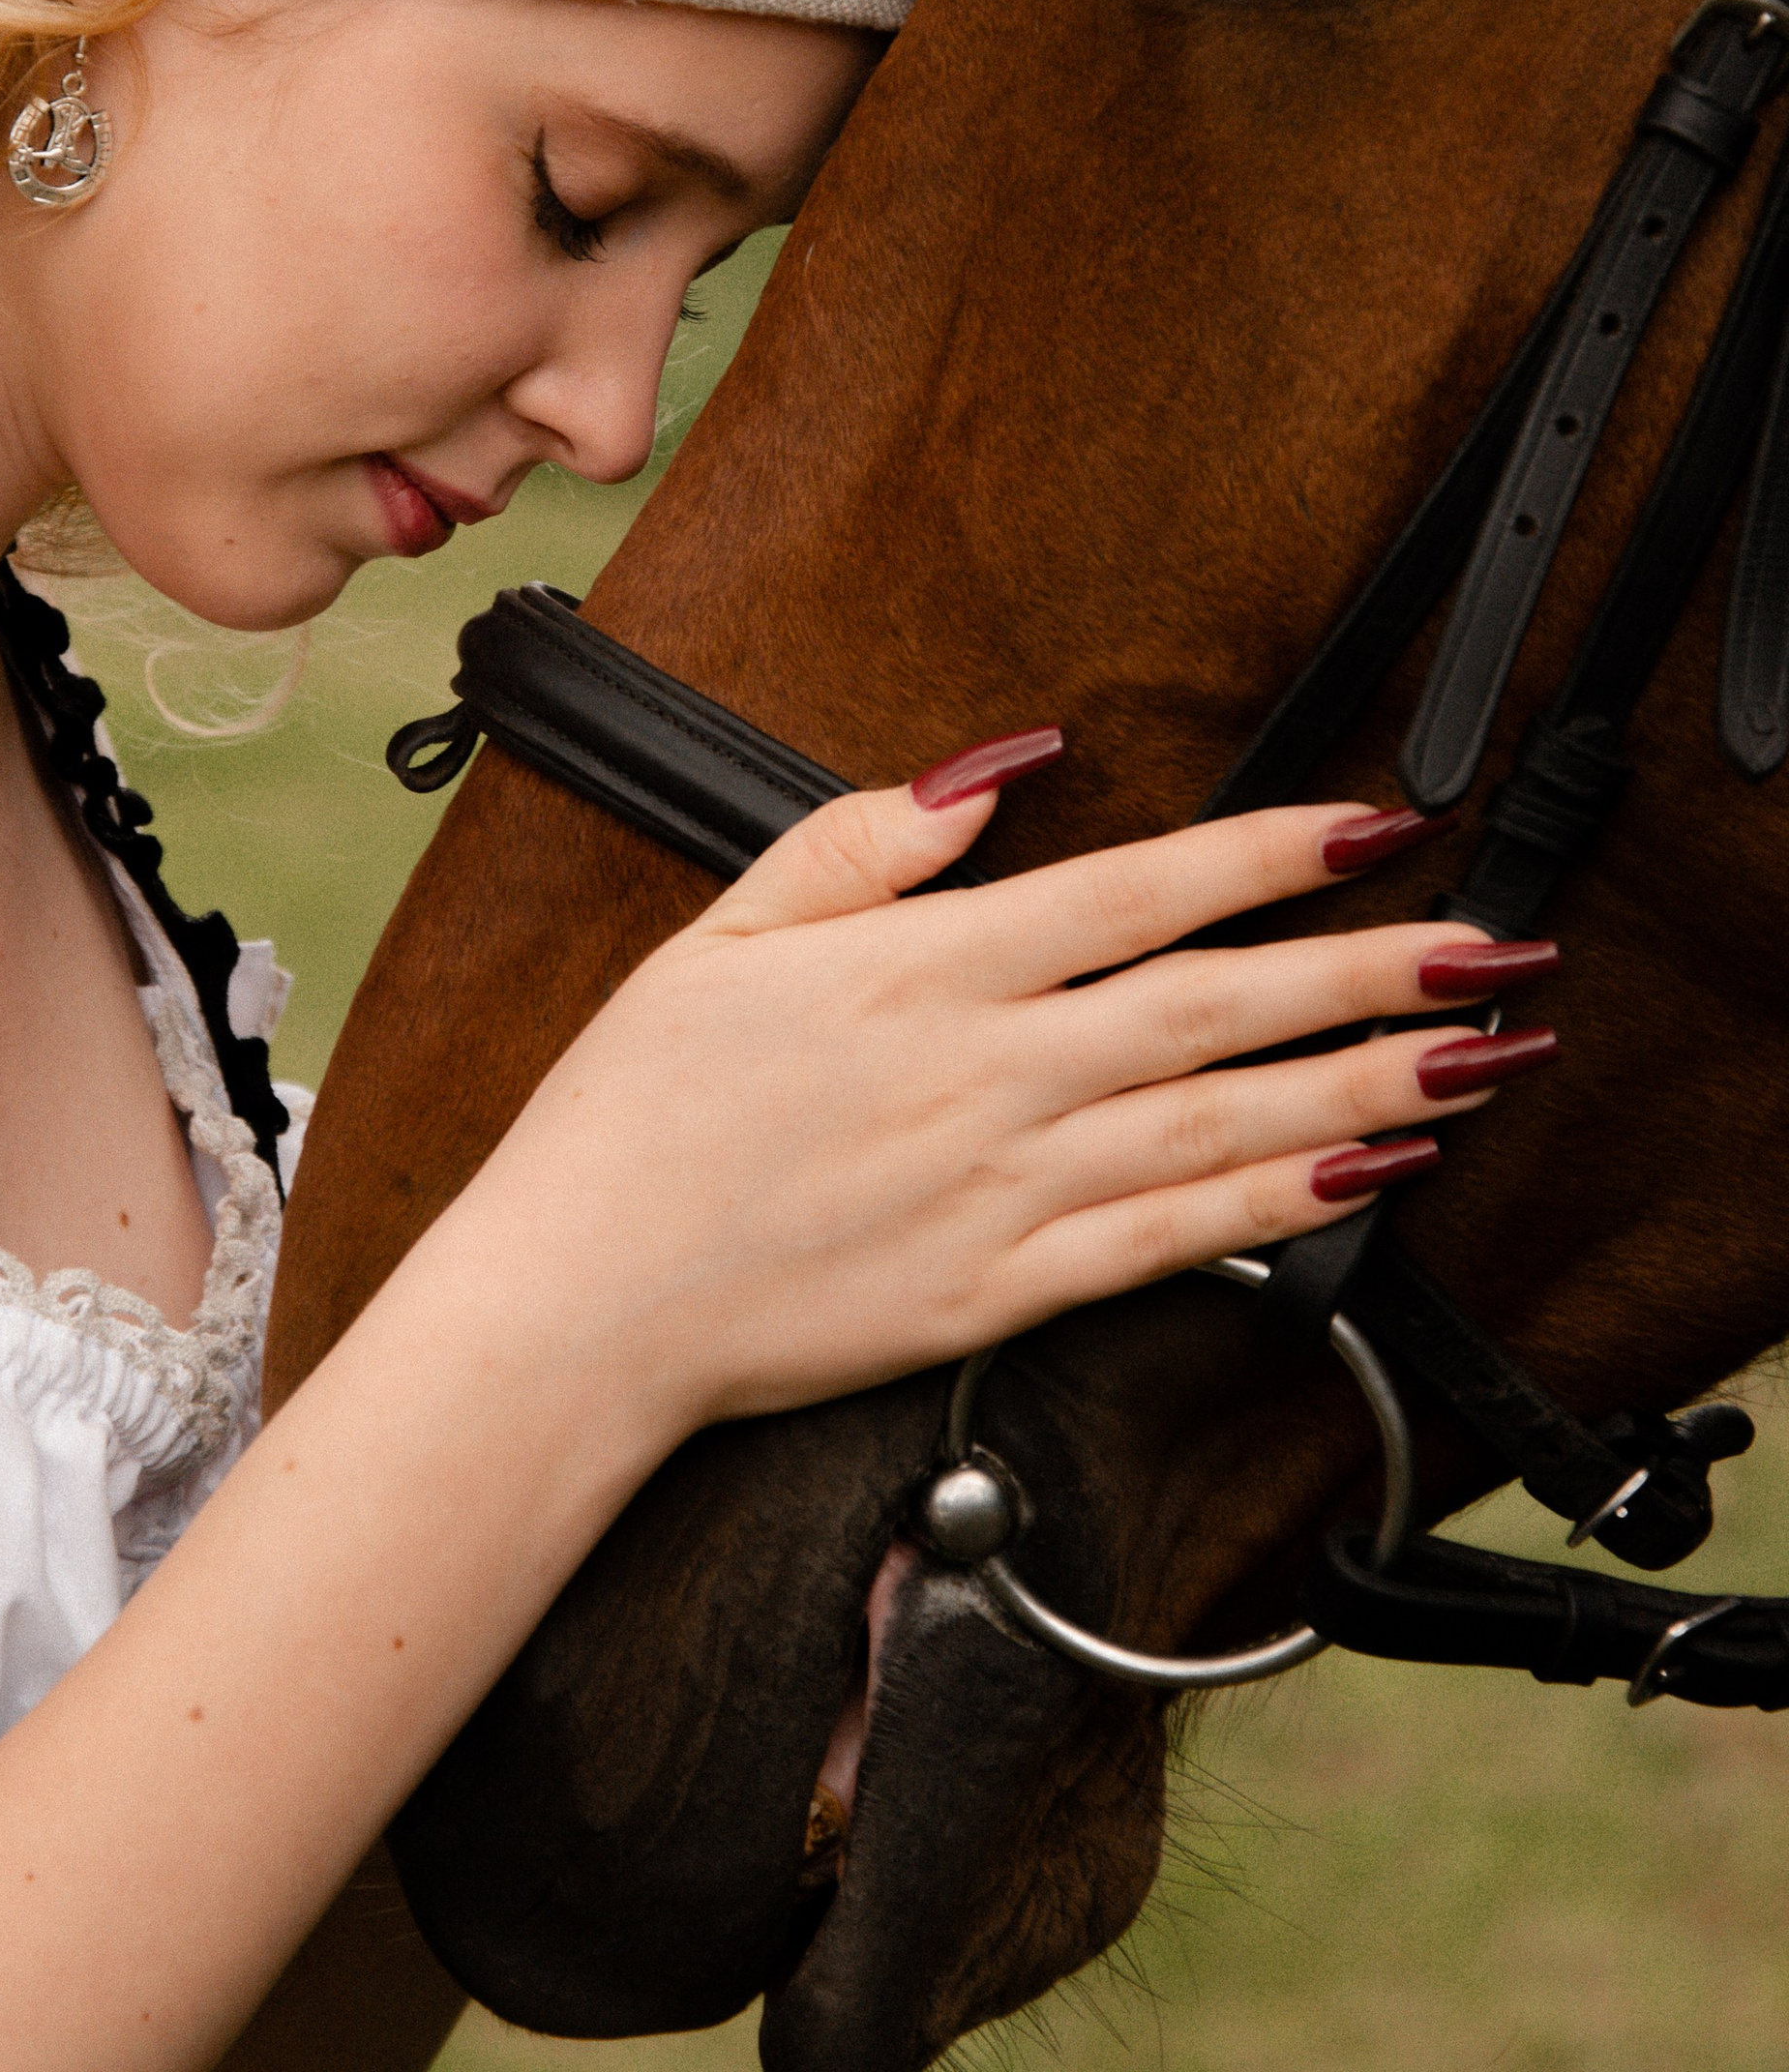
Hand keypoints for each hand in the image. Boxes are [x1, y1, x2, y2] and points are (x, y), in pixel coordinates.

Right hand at [459, 755, 1552, 1441]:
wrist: (579, 1304)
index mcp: (920, 970)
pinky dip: (1278, 1204)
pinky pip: (1171, 1240)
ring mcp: (1003, 1190)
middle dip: (1371, 968)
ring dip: (1364, 1084)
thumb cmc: (632, 1119)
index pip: (1134, 892)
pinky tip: (1361, 1176)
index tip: (1374, 823)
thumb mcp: (724, 932)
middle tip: (1493, 940)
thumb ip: (864, 841)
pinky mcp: (1002, 1294)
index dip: (1268, 854)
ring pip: (1221, 1122)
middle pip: (1216, 1005)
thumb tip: (994, 766)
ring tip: (1478, 1052)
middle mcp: (985, 1074)